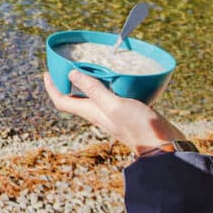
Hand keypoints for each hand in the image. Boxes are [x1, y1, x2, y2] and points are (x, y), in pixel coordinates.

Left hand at [43, 71, 185, 154]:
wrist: (165, 147)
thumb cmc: (139, 127)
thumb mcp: (114, 105)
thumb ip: (94, 90)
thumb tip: (71, 74)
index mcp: (91, 112)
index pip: (62, 100)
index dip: (51, 87)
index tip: (47, 73)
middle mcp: (98, 114)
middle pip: (75, 98)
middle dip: (67, 83)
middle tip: (66, 66)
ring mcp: (113, 114)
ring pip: (93, 97)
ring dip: (88, 83)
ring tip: (90, 67)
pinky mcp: (127, 113)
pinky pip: (111, 97)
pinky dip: (109, 85)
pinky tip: (118, 77)